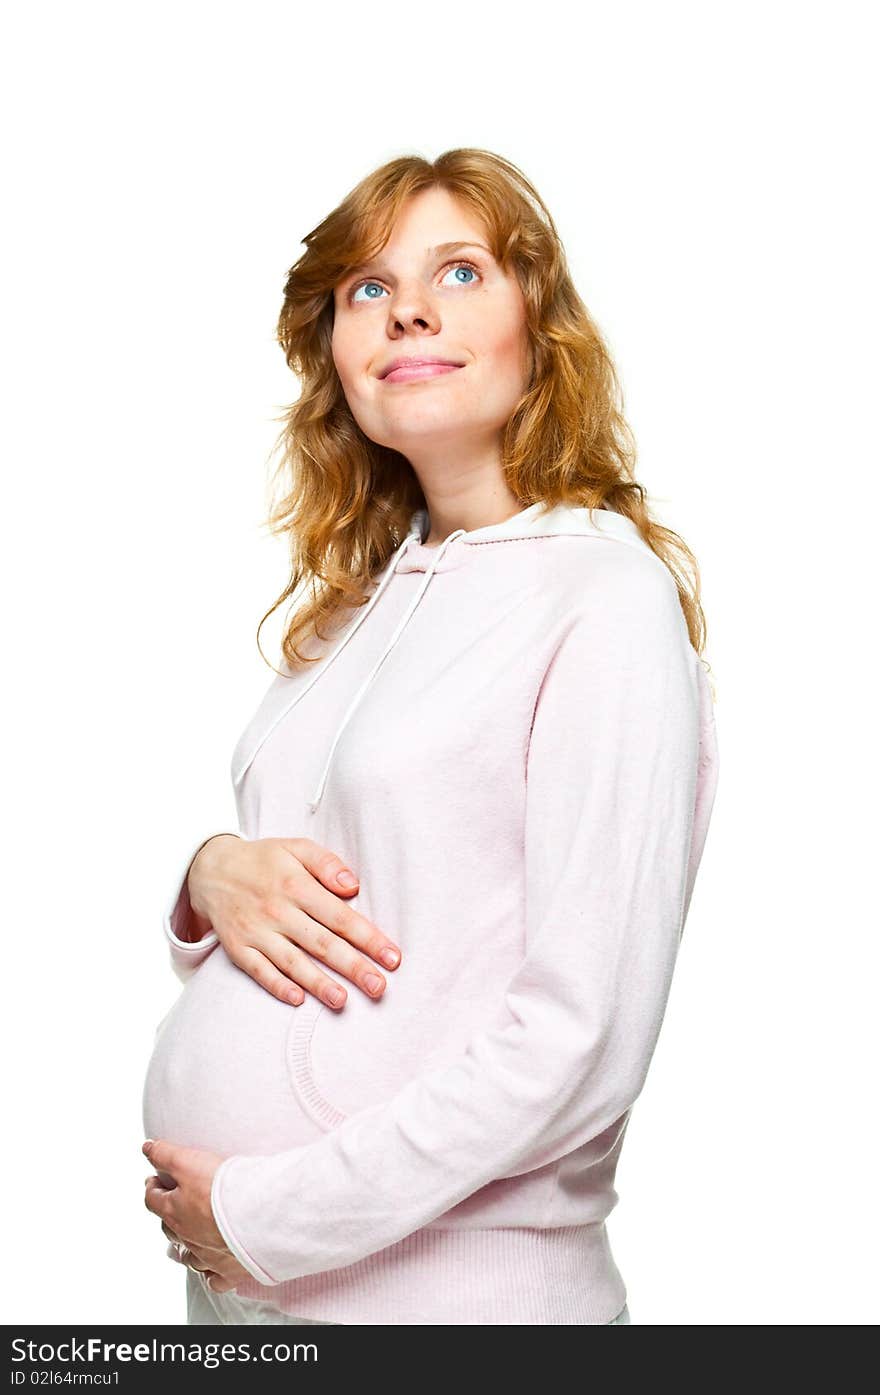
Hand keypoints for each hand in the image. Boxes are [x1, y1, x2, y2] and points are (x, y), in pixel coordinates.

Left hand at [142, 1138, 252, 1294]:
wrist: (258, 1217)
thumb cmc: (223, 1190)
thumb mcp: (190, 1162)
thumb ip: (167, 1155)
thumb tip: (147, 1148)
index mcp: (174, 1212)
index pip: (153, 1199)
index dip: (152, 1188)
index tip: (154, 1180)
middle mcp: (187, 1238)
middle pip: (169, 1228)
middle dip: (168, 1214)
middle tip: (172, 1203)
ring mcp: (207, 1257)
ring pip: (188, 1256)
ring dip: (186, 1246)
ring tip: (188, 1236)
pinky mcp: (229, 1271)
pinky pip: (214, 1279)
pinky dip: (211, 1274)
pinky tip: (212, 1269)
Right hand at [186, 835, 402, 1011]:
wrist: (211, 869)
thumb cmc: (264, 860)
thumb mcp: (296, 847)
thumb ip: (327, 863)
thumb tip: (353, 885)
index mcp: (297, 885)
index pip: (341, 917)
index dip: (369, 938)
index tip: (393, 958)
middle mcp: (277, 911)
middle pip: (322, 944)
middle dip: (353, 967)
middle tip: (379, 988)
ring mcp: (256, 931)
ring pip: (292, 962)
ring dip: (318, 983)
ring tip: (343, 1002)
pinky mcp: (237, 948)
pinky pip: (258, 971)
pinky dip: (277, 986)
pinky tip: (298, 1000)